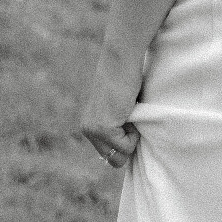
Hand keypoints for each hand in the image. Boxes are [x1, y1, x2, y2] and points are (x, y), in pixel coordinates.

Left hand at [81, 50, 143, 171]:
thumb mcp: (120, 109)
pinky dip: (135, 133)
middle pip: (113, 160)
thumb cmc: (127, 79)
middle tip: (130, 121)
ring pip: (120, 156)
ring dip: (132, 138)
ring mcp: (93, 130)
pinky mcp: (103, 129)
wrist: (121, 61)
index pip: (108, 154)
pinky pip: (127, 146)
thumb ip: (119, 126)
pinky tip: (129, 111)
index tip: (129, 123)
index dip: (124, 144)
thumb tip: (129, 152)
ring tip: (129, 113)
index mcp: (89, 126)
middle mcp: (87, 130)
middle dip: (127, 147)